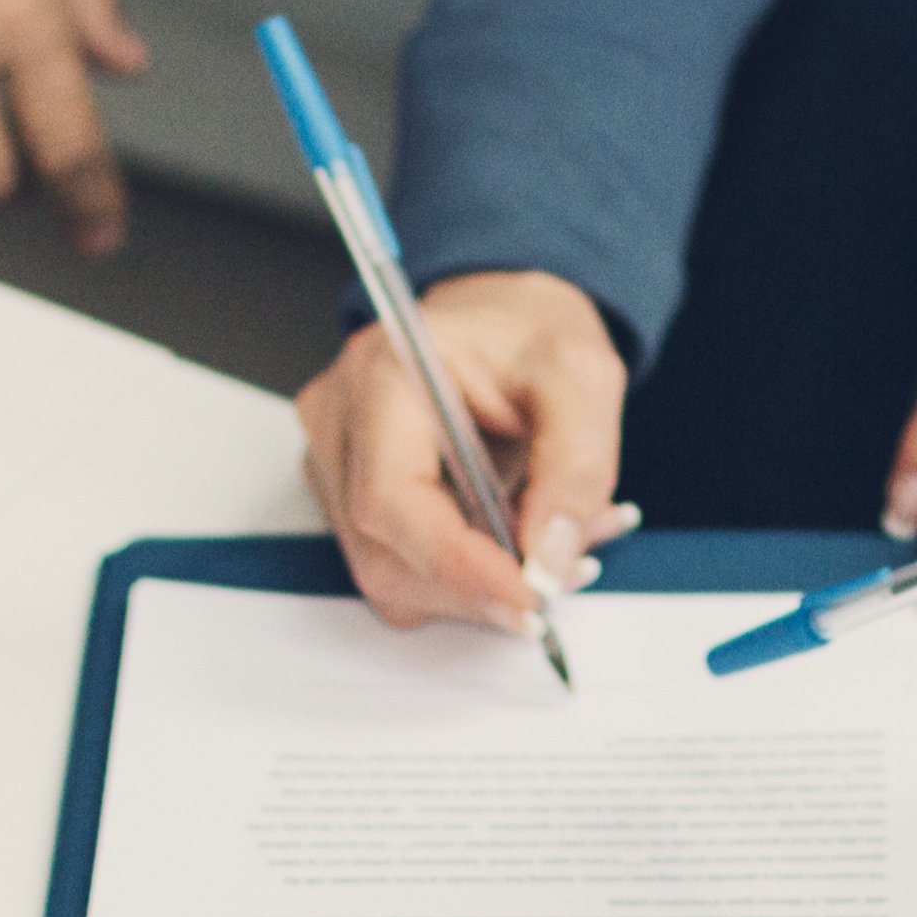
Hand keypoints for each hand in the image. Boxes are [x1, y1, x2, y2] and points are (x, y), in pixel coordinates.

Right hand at [296, 270, 638, 634]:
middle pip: (384, 553)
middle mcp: (338, 418)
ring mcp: (333, 460)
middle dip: (479, 586)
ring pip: (389, 575)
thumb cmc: (532, 333)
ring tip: (552, 547)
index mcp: (383, 374)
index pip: (391, 500)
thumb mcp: (584, 377)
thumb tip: (547, 565)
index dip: (458, 567)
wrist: (504, 317)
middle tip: (566, 571)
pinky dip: (461, 577)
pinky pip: (396, 566)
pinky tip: (512, 541)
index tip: (530, 598)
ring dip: (476, 588)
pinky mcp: (347, 492)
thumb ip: (576, 468)